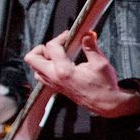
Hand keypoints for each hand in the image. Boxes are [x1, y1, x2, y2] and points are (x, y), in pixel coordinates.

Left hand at [23, 30, 139, 117]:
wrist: (107, 104)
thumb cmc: (104, 86)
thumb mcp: (100, 63)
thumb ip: (91, 47)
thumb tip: (87, 35)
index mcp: (64, 71)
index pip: (51, 47)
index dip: (60, 37)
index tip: (70, 35)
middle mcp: (55, 78)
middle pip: (32, 59)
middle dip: (42, 48)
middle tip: (57, 46)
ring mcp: (55, 84)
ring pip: (35, 69)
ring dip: (42, 59)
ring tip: (57, 55)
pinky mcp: (58, 88)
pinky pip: (42, 77)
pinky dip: (47, 68)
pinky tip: (61, 64)